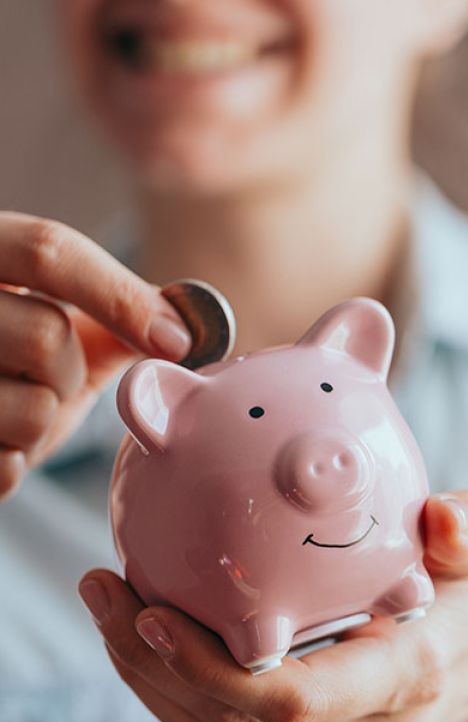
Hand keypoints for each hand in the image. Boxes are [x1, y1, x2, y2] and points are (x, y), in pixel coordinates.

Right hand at [0, 212, 190, 499]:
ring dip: (44, 422)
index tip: (176, 342)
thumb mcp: (56, 318)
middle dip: (72, 373)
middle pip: (46, 336)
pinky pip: (6, 465)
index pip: (50, 252)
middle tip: (50, 378)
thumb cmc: (12, 357)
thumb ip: (116, 308)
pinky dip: (16, 462)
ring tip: (11, 406)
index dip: (124, 299)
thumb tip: (192, 322)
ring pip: (34, 408)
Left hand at [79, 490, 467, 721]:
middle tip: (103, 590)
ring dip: (151, 679)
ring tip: (108, 606)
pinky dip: (179, 685)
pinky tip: (151, 630)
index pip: (297, 700)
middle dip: (153, 668)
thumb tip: (441, 516)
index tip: (152, 615)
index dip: (215, 670)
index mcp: (405, 678)